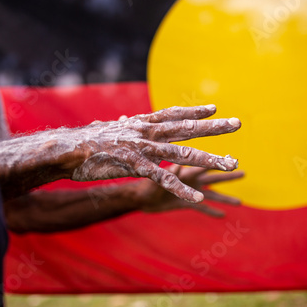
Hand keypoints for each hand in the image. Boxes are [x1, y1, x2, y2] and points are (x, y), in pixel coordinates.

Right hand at [65, 105, 240, 202]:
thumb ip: (123, 126)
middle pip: (187, 128)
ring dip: (210, 159)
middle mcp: (147, 131)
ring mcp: (143, 148)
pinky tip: (198, 197)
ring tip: (232, 163)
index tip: (214, 109)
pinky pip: (164, 179)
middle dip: (214, 127)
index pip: (173, 114)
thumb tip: (125, 119)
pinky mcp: (136, 166)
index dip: (194, 111)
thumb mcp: (110, 129)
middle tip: (238, 124)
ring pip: (183, 153)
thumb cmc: (87, 142)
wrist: (68, 149)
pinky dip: (181, 189)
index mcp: (141, 122)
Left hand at [135, 165, 243, 216]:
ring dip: (225, 197)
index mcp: (185, 170)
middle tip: (244, 172)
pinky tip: (223, 216)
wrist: (137, 197)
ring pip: (211, 194)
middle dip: (228, 176)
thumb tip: (177, 166)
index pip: (205, 164)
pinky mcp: (184, 203)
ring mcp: (189, 192)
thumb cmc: (144, 184)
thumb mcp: (156, 179)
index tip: (233, 158)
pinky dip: (211, 212)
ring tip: (241, 202)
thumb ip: (168, 173)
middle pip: (213, 177)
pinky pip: (201, 209)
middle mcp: (189, 179)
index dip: (218, 162)